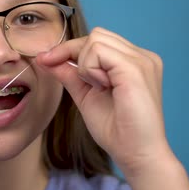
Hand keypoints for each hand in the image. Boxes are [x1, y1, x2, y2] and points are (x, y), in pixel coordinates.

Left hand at [36, 27, 170, 176]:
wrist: (136, 154)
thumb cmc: (116, 130)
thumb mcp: (86, 95)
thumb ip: (70, 74)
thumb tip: (45, 58)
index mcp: (135, 62)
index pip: (98, 39)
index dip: (69, 48)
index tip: (45, 60)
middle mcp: (143, 56)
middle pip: (96, 34)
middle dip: (76, 54)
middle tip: (84, 82)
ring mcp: (142, 60)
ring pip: (96, 39)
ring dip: (85, 64)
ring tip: (99, 87)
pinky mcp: (135, 68)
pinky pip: (99, 50)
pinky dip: (90, 68)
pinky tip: (102, 87)